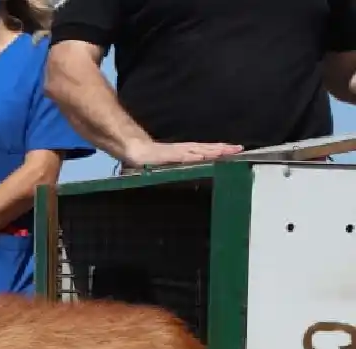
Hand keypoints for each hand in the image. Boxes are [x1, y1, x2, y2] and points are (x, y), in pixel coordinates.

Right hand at [122, 138, 242, 169]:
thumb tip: (190, 173)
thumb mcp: (167, 166)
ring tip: (227, 151)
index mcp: (185, 153)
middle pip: (206, 148)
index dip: (220, 151)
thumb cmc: (149, 160)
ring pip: (198, 149)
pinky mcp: (167, 155)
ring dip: (212, 150)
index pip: (206, 150)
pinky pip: (183, 155)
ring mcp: (176, 151)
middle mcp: (184, 150)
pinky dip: (194, 155)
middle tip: (239, 149)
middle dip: (223, 149)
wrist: (134, 150)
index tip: (236, 151)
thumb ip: (178, 168)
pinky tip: (203, 156)